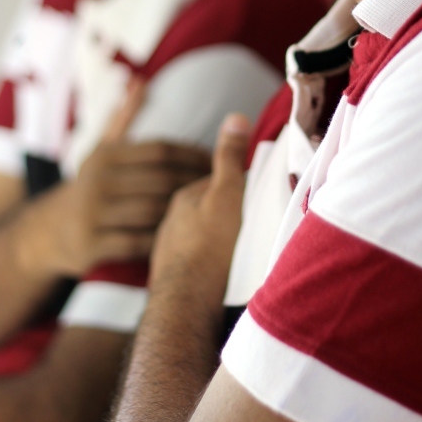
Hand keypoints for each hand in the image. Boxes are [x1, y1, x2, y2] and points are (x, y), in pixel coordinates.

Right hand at [20, 80, 211, 277]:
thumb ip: (124, 117)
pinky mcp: (91, 244)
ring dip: (183, 212)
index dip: (193, 155)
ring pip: (152, 211)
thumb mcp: (101, 149)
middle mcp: (98, 181)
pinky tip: (181, 238)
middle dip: (194, 183)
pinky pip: (137, 242)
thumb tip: (139, 80)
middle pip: (160, 179)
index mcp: (106, 156)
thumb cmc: (92, 185)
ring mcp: (93, 213)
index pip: (160, 150)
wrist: (48, 231)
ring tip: (209, 211)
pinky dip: (161, 240)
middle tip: (222, 187)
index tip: (217, 160)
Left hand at [149, 113, 250, 309]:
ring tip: (237, 251)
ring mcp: (167, 251)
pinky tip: (218, 274)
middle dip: (222, 214)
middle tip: (250, 224)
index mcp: (183, 198)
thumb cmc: (211, 246)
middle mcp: (169, 221)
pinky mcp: (170, 280)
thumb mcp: (227, 195)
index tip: (255, 195)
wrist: (186, 305)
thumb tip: (235, 116)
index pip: (213, 183)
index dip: (235, 186)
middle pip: (203, 210)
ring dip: (213, 240)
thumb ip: (230, 159)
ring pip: (196, 237)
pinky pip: (192, 263)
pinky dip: (204, 263)